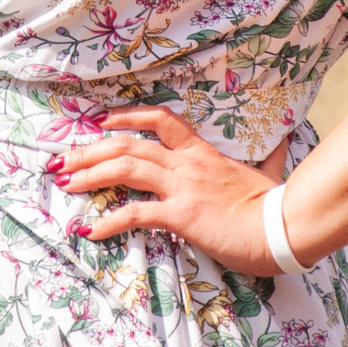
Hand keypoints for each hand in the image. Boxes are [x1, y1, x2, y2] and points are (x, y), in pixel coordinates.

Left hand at [51, 106, 292, 276]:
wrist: (283, 228)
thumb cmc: (275, 205)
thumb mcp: (267, 174)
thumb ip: (270, 156)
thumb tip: (285, 139)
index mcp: (203, 152)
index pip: (161, 120)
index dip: (127, 116)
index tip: (101, 121)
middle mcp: (187, 164)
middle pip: (128, 144)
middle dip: (89, 150)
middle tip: (62, 159)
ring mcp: (183, 187)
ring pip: (125, 168)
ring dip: (89, 175)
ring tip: (64, 183)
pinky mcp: (182, 214)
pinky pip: (136, 213)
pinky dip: (108, 221)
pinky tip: (89, 230)